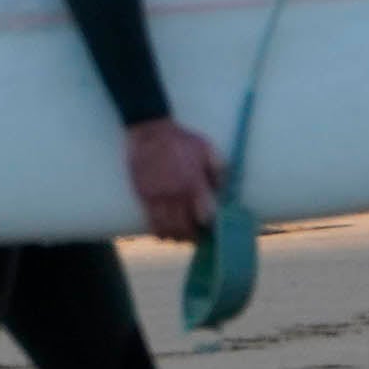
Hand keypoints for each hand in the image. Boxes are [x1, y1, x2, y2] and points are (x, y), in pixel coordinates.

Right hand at [125, 117, 225, 243]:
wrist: (149, 131)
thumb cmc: (180, 139)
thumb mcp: (206, 147)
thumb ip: (218, 168)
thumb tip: (224, 189)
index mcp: (193, 182)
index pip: (204, 216)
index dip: (210, 226)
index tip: (213, 228)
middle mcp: (176, 194)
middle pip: (186, 228)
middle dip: (193, 237)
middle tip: (198, 238)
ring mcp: (158, 197)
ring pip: (168, 229)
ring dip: (177, 237)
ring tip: (182, 237)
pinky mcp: (144, 197)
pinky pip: (152, 222)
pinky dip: (160, 232)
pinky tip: (165, 235)